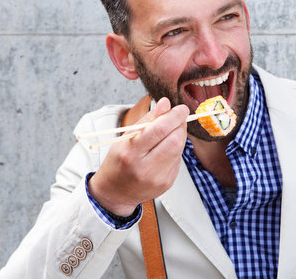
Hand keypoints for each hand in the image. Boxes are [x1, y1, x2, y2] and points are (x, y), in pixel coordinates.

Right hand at [88, 97, 188, 215]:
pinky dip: (176, 150)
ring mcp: (157, 178)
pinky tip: (166, 148)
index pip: (160, 130)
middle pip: (175, 140)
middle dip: (181, 125)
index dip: (174, 116)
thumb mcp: (125, 138)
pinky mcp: (167, 183)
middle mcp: (145, 167)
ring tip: (171, 131)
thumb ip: (147, 119)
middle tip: (179, 117)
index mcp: (131, 152)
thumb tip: (166, 103)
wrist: (115, 193)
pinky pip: (178, 160)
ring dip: (180, 136)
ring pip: (179, 150)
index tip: (181, 108)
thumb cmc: (118, 161)